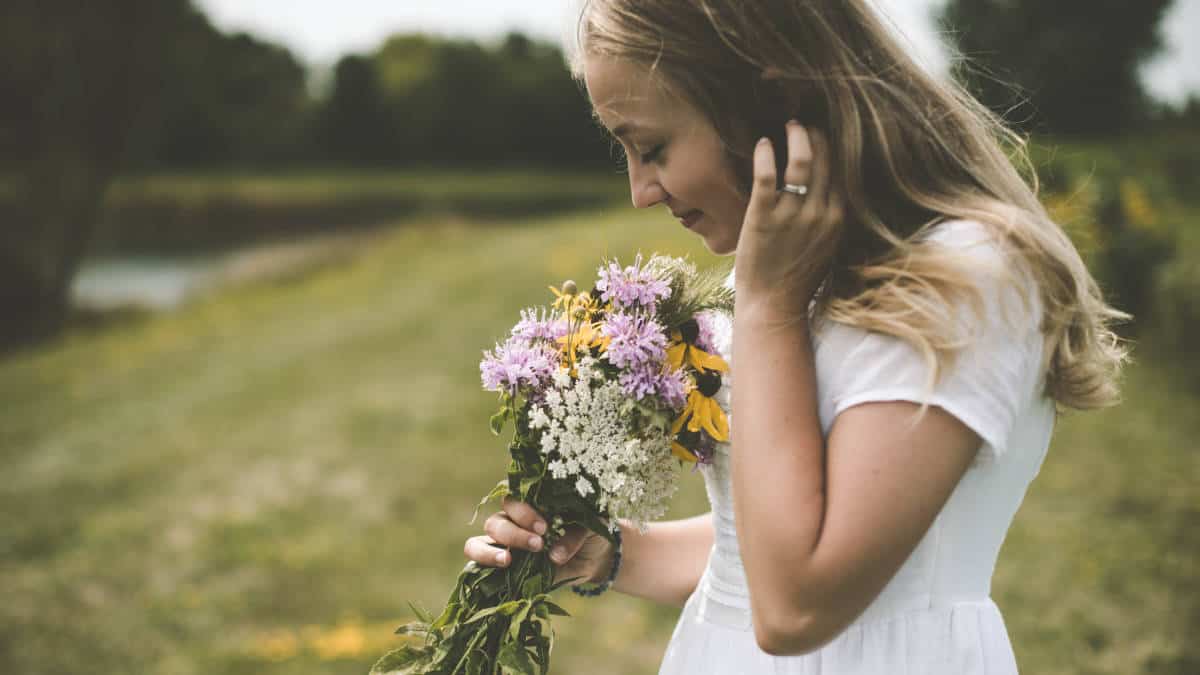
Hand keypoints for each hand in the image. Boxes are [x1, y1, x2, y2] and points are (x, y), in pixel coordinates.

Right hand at [462, 497, 615, 585]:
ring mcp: (504, 546)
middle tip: (538, 545)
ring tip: (508, 560)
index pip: (512, 500)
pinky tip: (502, 570)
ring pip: (477, 542)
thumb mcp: (590, 527)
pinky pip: (479, 565)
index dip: (523, 513)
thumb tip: (554, 556)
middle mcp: (512, 522)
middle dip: (514, 534)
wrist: (596, 556)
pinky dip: (484, 566)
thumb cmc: (590, 531)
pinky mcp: (503, 568)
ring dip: (489, 551)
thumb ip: (573, 536)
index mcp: (530, 504)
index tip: (544, 527)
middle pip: (495, 523)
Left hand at [735, 121, 843, 314]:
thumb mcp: (825, 246)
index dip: (833, 148)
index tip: (825, 134)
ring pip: (801, 161)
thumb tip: (828, 193)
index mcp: (837, 218)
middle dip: (817, 136)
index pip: (841, 172)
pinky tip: (762, 144)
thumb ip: (828, 219)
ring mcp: (792, 215)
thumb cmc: (795, 278)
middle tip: (805, 124)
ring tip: (789, 125)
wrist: (773, 306)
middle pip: (825, 160)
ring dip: (797, 137)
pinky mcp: (763, 217)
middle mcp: (820, 213)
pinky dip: (765, 154)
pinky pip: (767, 175)